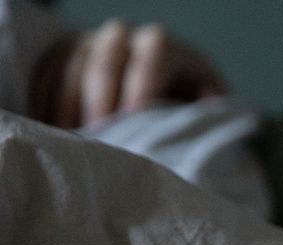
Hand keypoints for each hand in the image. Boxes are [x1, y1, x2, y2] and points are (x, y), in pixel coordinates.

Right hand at [29, 19, 226, 129]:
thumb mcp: (206, 103)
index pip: (150, 58)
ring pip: (72, 67)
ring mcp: (89, 42)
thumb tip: (201, 123)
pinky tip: (53, 129)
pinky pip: (47, 73)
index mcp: (163, 46)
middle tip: (98, 138)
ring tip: (73, 141)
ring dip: (69, 106)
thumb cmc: (185, 102)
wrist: (159, 85)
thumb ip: (207, 110)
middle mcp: (123, 36)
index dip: (140, 91)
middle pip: (105, 62)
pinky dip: (46, 101)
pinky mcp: (63, 54)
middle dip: (100, 102)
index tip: (132, 124)